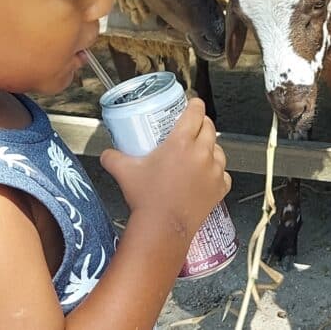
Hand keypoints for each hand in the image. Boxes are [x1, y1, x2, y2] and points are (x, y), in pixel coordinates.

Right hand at [100, 98, 230, 236]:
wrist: (162, 228)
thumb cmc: (146, 199)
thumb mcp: (125, 171)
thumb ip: (113, 158)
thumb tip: (107, 153)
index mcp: (182, 142)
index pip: (196, 112)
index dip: (195, 104)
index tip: (193, 103)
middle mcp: (202, 153)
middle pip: (209, 127)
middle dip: (202, 123)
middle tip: (193, 126)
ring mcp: (214, 171)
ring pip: (219, 149)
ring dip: (210, 147)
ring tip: (198, 151)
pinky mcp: (220, 188)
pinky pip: (223, 173)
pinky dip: (216, 171)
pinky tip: (206, 175)